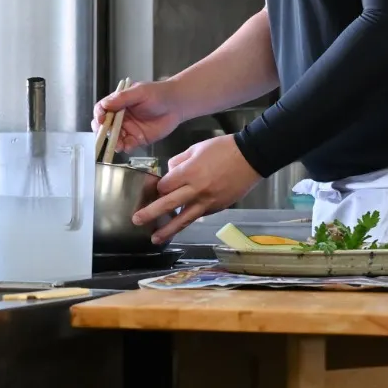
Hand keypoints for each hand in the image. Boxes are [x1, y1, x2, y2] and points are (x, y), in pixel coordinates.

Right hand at [93, 79, 184, 152]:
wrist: (177, 104)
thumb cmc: (158, 93)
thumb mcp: (140, 92)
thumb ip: (122, 98)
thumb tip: (105, 104)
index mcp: (118, 103)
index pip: (102, 109)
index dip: (98, 115)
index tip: (100, 120)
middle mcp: (120, 117)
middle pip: (105, 126)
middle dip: (103, 132)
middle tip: (106, 135)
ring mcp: (129, 129)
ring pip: (115, 138)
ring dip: (114, 142)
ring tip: (118, 145)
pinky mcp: (138, 139)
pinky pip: (128, 145)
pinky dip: (126, 147)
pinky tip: (128, 146)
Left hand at [134, 134, 260, 243]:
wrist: (251, 157)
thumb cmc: (223, 149)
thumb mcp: (196, 149)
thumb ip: (178, 162)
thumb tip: (169, 174)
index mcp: (189, 172)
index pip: (164, 186)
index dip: (157, 188)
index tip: (155, 189)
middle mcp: (196, 190)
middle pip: (168, 205)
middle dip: (151, 214)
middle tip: (136, 221)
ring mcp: (208, 201)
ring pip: (183, 219)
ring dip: (168, 230)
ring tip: (155, 239)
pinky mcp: (217, 208)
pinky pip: (198, 216)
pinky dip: (187, 221)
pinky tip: (179, 227)